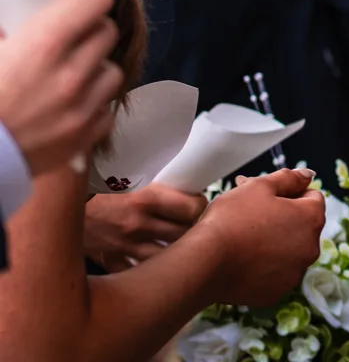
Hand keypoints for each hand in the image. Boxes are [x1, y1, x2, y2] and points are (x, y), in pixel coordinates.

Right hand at [0, 0, 122, 175]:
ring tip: (63, 77)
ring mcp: (82, 108)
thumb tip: (13, 29)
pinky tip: (65, 107)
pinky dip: (91, 106)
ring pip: (112, 70)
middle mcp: (71, 73)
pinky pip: (105, 109)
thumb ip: (4, 34)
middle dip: (88, 31)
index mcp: (42, 44)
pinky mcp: (85, 137)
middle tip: (64, 41)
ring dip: (93, 69)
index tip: (71, 5)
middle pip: (107, 32)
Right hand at [83, 182, 206, 269]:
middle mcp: (137, 225)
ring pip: (168, 257)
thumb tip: (186, 177)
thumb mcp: (125, 174)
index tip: (198, 204)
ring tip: (179, 243)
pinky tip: (153, 262)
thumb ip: (152, 182)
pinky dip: (148, 268)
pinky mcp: (111, 259)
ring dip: (176, 251)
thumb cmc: (91, 185)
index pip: (193, 208)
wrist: (51, 203)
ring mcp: (124, 246)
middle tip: (193, 223)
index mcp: (144, 198)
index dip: (200, 206)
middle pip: (185, 234)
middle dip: (193, 229)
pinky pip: (138, 269)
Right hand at [187, 168, 325, 307]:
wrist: (204, 262)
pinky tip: (243, 261)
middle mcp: (311, 248)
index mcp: (311, 219)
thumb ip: (289, 178)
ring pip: (289, 251)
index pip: (312, 198)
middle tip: (251, 215)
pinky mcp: (276, 293)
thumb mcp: (259, 187)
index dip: (289, 194)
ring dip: (275, 243)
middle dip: (282, 218)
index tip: (266, 198)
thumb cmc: (231, 219)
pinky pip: (274, 274)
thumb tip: (308, 175)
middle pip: (301, 226)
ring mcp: (294, 273)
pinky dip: (264, 267)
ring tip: (245, 239)